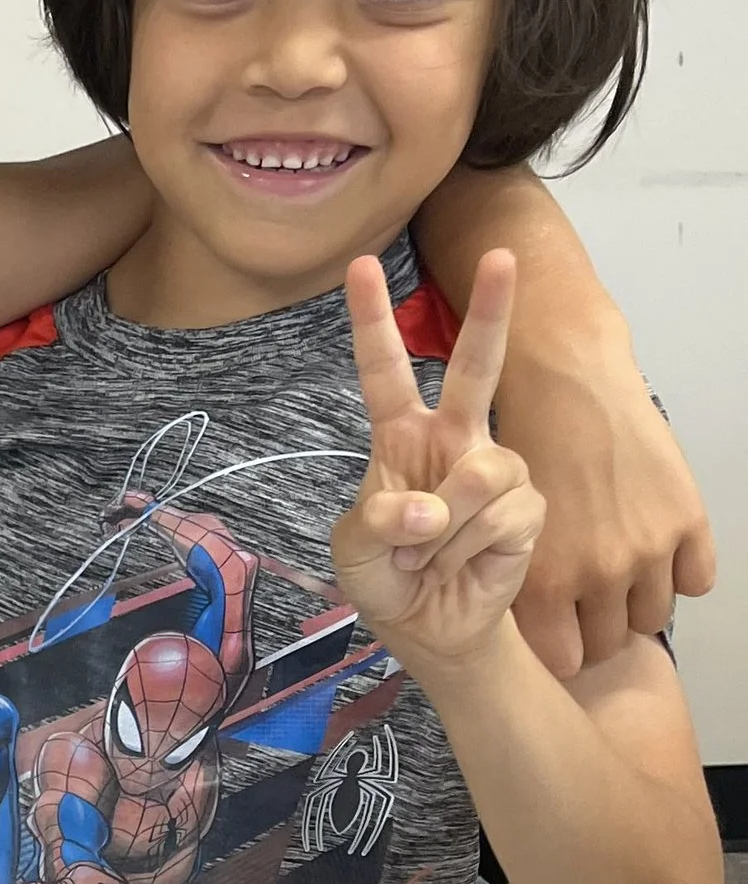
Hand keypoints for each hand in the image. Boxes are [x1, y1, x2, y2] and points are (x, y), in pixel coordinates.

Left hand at [336, 250, 546, 674]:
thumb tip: (430, 510)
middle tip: (502, 257)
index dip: (373, 321)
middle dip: (491, 311)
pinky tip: (461, 563)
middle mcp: (454, 439)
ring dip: (444, 530)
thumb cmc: (387, 576)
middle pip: (475, 367)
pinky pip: (502, 516)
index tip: (360, 267)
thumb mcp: (356, 551)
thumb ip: (378, 522)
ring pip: (480, 474)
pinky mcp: (528, 506)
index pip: (385, 370)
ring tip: (428, 555)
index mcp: (401, 436)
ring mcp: (495, 468)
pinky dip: (468, 549)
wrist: (431, 626)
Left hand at [502, 337, 714, 675]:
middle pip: (611, 644)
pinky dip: (681, 574)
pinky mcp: (687, 521)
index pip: (565, 661)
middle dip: (599, 629)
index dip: (564, 648)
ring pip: (653, 618)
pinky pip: (698, 583)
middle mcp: (600, 574)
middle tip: (590, 603)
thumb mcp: (505, 529)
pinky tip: (658, 551)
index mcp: (546, 582)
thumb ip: (526, 584)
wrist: (567, 388)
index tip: (562, 633)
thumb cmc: (526, 453)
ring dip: (638, 602)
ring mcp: (649, 549)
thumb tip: (544, 634)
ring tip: (621, 572)